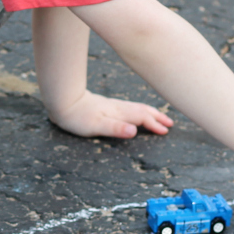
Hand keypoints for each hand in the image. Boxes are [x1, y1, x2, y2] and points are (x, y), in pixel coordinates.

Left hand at [48, 91, 173, 138]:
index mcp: (119, 113)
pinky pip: (129, 108)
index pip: (142, 118)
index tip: (165, 131)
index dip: (154, 124)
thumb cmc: (77, 117)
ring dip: (150, 113)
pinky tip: (136, 113)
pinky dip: (139, 110)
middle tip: (170, 123)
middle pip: (142, 111)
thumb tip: (135, 132)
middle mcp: (118, 108)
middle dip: (157, 117)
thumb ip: (116, 129)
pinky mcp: (107, 106)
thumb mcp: (96, 126)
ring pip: (137, 108)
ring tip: (159, 117)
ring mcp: (113, 106)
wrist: (63, 101)